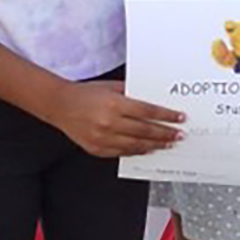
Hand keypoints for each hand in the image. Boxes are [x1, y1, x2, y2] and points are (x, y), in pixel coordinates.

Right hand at [55, 80, 184, 157]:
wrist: (60, 105)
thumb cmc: (86, 93)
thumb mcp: (111, 87)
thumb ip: (132, 94)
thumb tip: (154, 101)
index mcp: (114, 104)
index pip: (148, 112)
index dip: (166, 116)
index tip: (179, 118)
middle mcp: (110, 123)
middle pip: (145, 130)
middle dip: (165, 133)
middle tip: (179, 135)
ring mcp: (103, 138)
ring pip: (136, 145)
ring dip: (155, 144)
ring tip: (168, 144)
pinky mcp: (97, 149)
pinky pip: (123, 152)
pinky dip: (138, 151)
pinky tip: (148, 149)